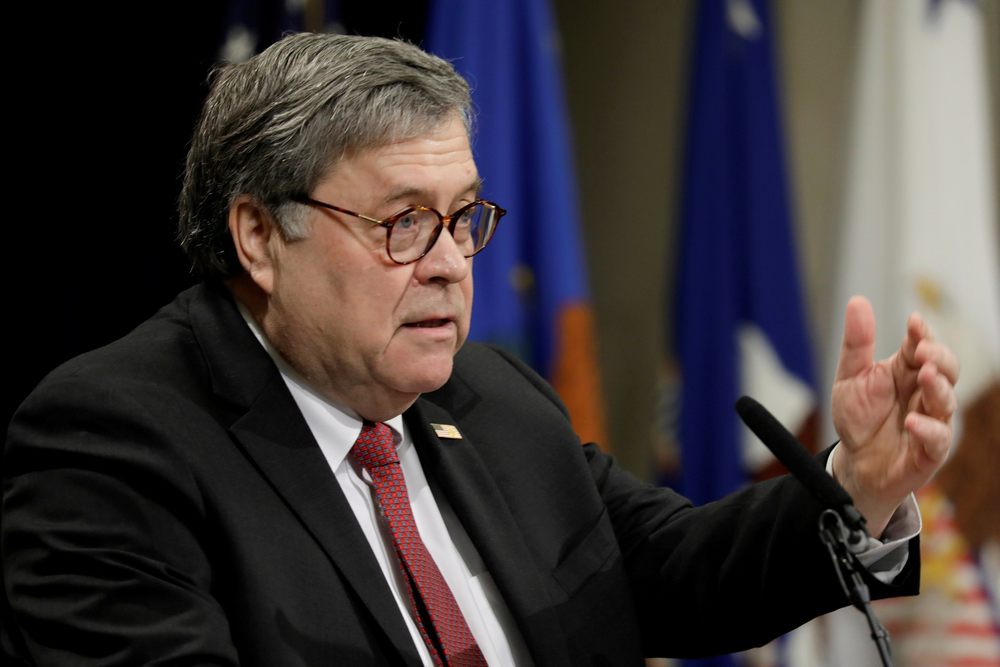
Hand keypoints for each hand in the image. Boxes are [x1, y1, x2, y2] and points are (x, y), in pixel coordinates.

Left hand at [831, 296, 958, 535]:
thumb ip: (857, 343)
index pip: (922, 346)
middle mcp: (924, 393)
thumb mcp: (850, 377)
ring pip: (947, 401)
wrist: (854, 463)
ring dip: (938, 387)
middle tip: (922, 352)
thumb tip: (857, 301)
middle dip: (938, 357)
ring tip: (924, 375)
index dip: (922, 334)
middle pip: (946, 369)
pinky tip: (910, 421)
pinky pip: (938, 440)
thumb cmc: (859, 418)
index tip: (914, 322)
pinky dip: (927, 429)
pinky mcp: (929, 451)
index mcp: (906, 371)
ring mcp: (930, 421)